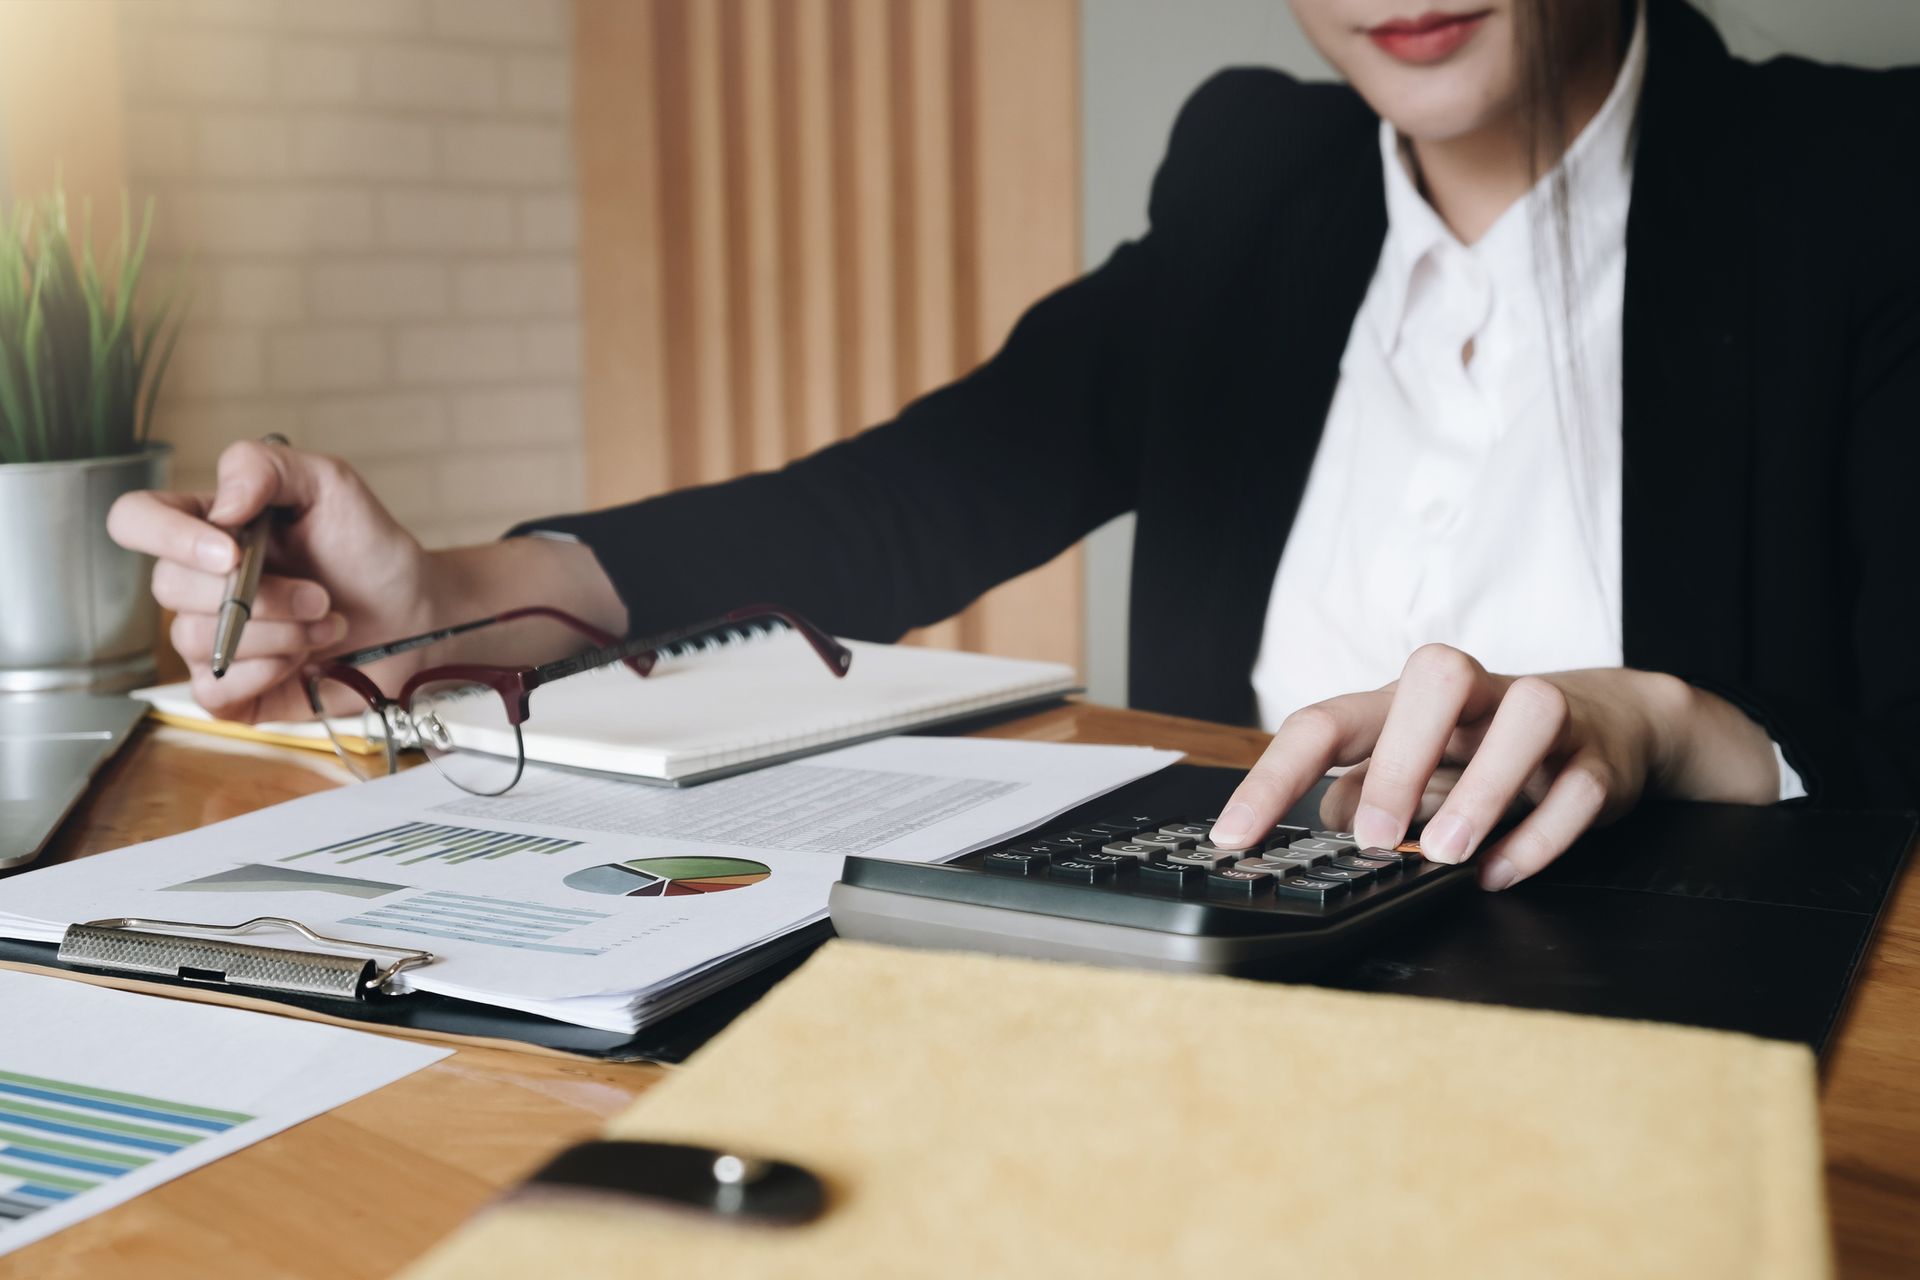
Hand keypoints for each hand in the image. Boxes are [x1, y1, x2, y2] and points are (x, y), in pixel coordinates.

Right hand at [108, 441, 435, 723]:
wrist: (416, 616)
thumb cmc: (370, 550)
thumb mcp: (330, 484)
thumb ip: (266, 468)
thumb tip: (221, 507)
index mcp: (208, 527)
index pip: (135, 520)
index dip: (167, 536)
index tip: (232, 551)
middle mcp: (199, 582)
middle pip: (168, 587)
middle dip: (258, 595)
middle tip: (320, 594)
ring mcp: (211, 637)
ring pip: (194, 641)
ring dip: (277, 634)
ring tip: (325, 624)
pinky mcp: (232, 689)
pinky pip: (214, 690)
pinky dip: (266, 674)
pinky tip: (303, 661)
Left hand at [1207, 644, 1782, 890]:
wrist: (1611, 722)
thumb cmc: (1481, 746)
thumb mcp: (1411, 767)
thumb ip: (1359, 793)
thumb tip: (1315, 827)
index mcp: (1403, 701)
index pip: (1326, 721)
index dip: (1273, 777)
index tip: (1235, 838)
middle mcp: (1473, 695)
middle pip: (1437, 675)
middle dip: (1401, 756)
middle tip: (1374, 836)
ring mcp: (1543, 717)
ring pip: (1527, 713)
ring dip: (1484, 787)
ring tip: (1448, 854)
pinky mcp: (1597, 757)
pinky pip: (1578, 786)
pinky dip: (1540, 836)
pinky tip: (1501, 872)